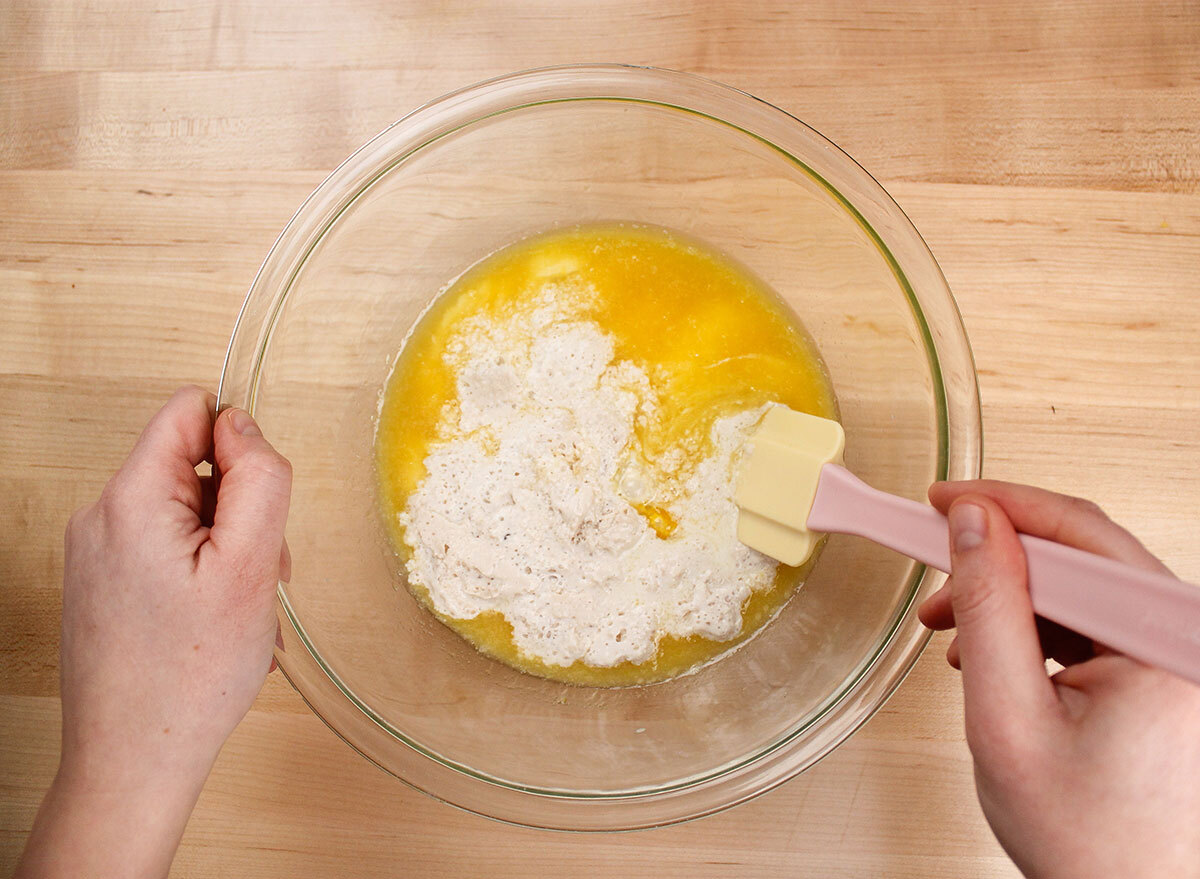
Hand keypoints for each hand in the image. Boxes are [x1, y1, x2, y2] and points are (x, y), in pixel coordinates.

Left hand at [17, 386, 291, 878]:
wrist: (133, 762)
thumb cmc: (189, 678)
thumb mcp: (250, 567)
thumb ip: (257, 479)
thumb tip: (243, 424)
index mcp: (130, 499)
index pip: (190, 411)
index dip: (240, 446)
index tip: (254, 508)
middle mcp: (101, 516)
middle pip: (193, 466)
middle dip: (240, 511)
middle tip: (254, 575)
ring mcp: (98, 551)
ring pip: (188, 511)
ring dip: (228, 549)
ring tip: (236, 608)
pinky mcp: (105, 582)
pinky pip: (170, 548)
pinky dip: (205, 574)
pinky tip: (213, 622)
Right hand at [919, 481, 1199, 878]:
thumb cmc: (1090, 843)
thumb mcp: (1008, 718)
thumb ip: (989, 610)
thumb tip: (972, 527)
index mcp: (1164, 645)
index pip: (1077, 535)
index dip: (996, 507)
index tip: (941, 500)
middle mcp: (1183, 641)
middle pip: (1081, 556)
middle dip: (994, 558)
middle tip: (934, 560)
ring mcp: (1176, 656)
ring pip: (1083, 586)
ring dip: (1010, 596)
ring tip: (955, 626)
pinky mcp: (1162, 672)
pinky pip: (1095, 622)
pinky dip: (1038, 626)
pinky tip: (996, 650)